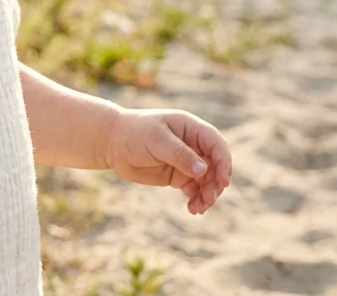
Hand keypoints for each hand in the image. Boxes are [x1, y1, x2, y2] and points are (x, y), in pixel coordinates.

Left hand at [103, 107, 232, 213]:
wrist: (112, 143)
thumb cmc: (134, 133)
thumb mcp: (156, 140)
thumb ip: (179, 154)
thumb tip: (203, 169)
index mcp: (190, 128)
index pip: (216, 144)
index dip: (224, 162)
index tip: (223, 181)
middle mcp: (192, 144)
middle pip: (216, 165)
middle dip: (216, 183)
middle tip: (208, 198)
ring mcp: (186, 161)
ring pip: (208, 180)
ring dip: (208, 195)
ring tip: (198, 208)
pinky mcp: (179, 176)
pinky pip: (196, 190)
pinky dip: (197, 200)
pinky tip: (192, 208)